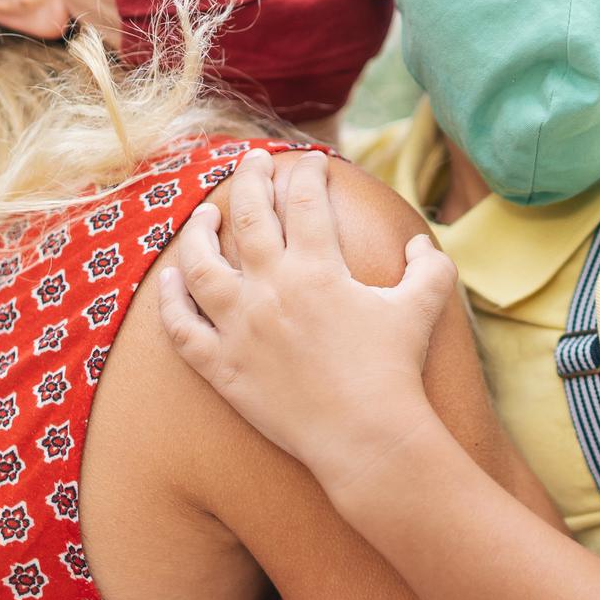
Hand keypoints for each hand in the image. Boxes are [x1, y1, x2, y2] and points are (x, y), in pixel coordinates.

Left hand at [158, 149, 457, 497]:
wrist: (365, 437)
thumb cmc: (396, 370)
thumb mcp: (423, 307)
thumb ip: (428, 266)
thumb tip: (419, 242)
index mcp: (318, 268)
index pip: (305, 201)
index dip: (308, 173)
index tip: (310, 163)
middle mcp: (270, 288)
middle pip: (250, 217)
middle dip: (252, 180)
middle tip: (255, 163)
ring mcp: (239, 327)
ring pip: (201, 264)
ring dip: (199, 232)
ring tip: (204, 215)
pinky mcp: (221, 367)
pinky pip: (183, 328)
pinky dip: (172, 302)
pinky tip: (171, 281)